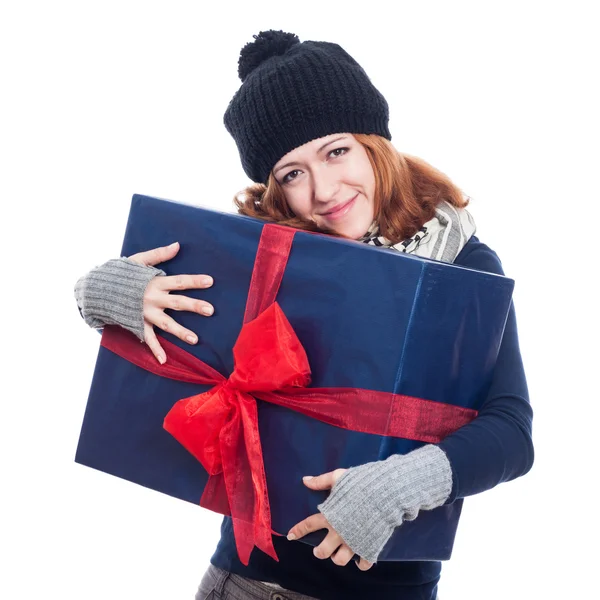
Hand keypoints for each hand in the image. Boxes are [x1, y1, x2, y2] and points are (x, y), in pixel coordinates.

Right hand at [128, 242, 213, 363]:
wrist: (96, 289)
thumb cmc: (120, 273)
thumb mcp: (138, 260)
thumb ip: (158, 254)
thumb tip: (177, 245)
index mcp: (154, 282)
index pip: (179, 281)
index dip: (195, 281)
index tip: (210, 281)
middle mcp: (152, 299)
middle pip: (178, 303)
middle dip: (194, 306)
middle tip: (211, 310)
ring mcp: (145, 313)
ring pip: (166, 323)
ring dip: (181, 332)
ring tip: (195, 340)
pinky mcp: (137, 323)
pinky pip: (147, 338)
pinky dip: (155, 350)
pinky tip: (163, 361)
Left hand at [287, 469, 373, 570]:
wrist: (385, 493)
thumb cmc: (361, 483)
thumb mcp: (339, 477)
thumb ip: (321, 481)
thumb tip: (305, 480)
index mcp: (330, 516)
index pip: (309, 525)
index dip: (298, 531)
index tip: (291, 536)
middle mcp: (339, 533)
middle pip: (322, 552)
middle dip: (319, 552)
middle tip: (319, 549)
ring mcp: (354, 542)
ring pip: (340, 561)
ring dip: (337, 558)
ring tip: (338, 553)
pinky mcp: (369, 547)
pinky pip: (363, 564)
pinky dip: (361, 562)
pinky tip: (360, 557)